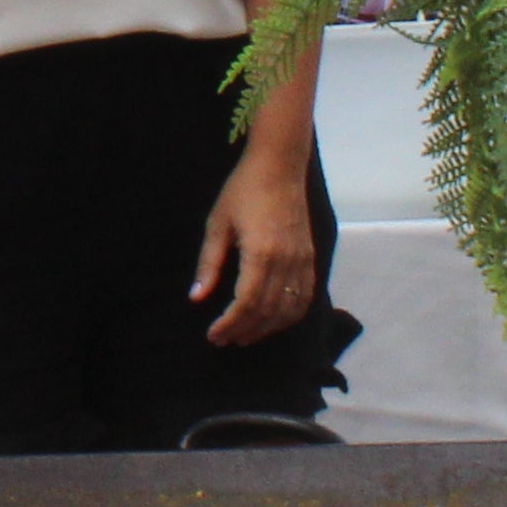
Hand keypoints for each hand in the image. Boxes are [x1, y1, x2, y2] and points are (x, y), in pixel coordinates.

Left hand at [192, 135, 321, 346]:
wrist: (279, 166)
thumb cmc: (242, 191)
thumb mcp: (217, 225)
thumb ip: (209, 263)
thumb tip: (196, 297)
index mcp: (260, 253)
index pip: (246, 303)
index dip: (229, 324)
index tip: (213, 335)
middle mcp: (286, 261)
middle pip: (266, 311)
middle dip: (243, 331)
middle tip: (223, 340)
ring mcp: (302, 261)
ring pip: (288, 310)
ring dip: (266, 329)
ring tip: (244, 337)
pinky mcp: (310, 258)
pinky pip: (304, 298)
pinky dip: (289, 317)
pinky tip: (272, 322)